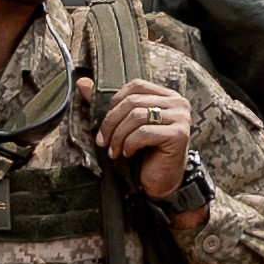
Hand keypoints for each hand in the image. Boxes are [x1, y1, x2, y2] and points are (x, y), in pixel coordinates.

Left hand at [98, 77, 199, 212]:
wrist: (160, 180)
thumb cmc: (144, 152)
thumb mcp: (125, 125)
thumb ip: (108, 104)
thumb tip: (81, 83)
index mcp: (167, 95)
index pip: (136, 87)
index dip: (115, 103)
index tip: (105, 125)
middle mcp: (178, 102)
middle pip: (133, 102)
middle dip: (111, 123)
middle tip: (103, 141)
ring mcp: (181, 117)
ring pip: (137, 116)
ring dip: (119, 136)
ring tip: (114, 151)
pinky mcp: (179, 134)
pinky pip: (144, 132)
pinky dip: (130, 143)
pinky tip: (128, 153)